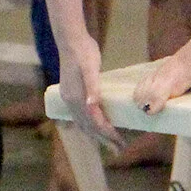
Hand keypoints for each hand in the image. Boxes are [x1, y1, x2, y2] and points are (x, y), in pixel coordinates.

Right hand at [53, 29, 121, 147]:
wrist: (70, 40)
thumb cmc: (84, 53)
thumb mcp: (90, 68)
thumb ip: (91, 86)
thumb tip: (92, 104)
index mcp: (75, 98)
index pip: (93, 122)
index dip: (107, 134)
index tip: (121, 142)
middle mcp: (70, 101)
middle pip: (88, 127)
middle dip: (103, 139)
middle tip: (119, 150)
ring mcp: (69, 98)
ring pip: (83, 123)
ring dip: (96, 135)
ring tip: (109, 143)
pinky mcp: (71, 93)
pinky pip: (80, 116)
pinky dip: (89, 125)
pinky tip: (96, 125)